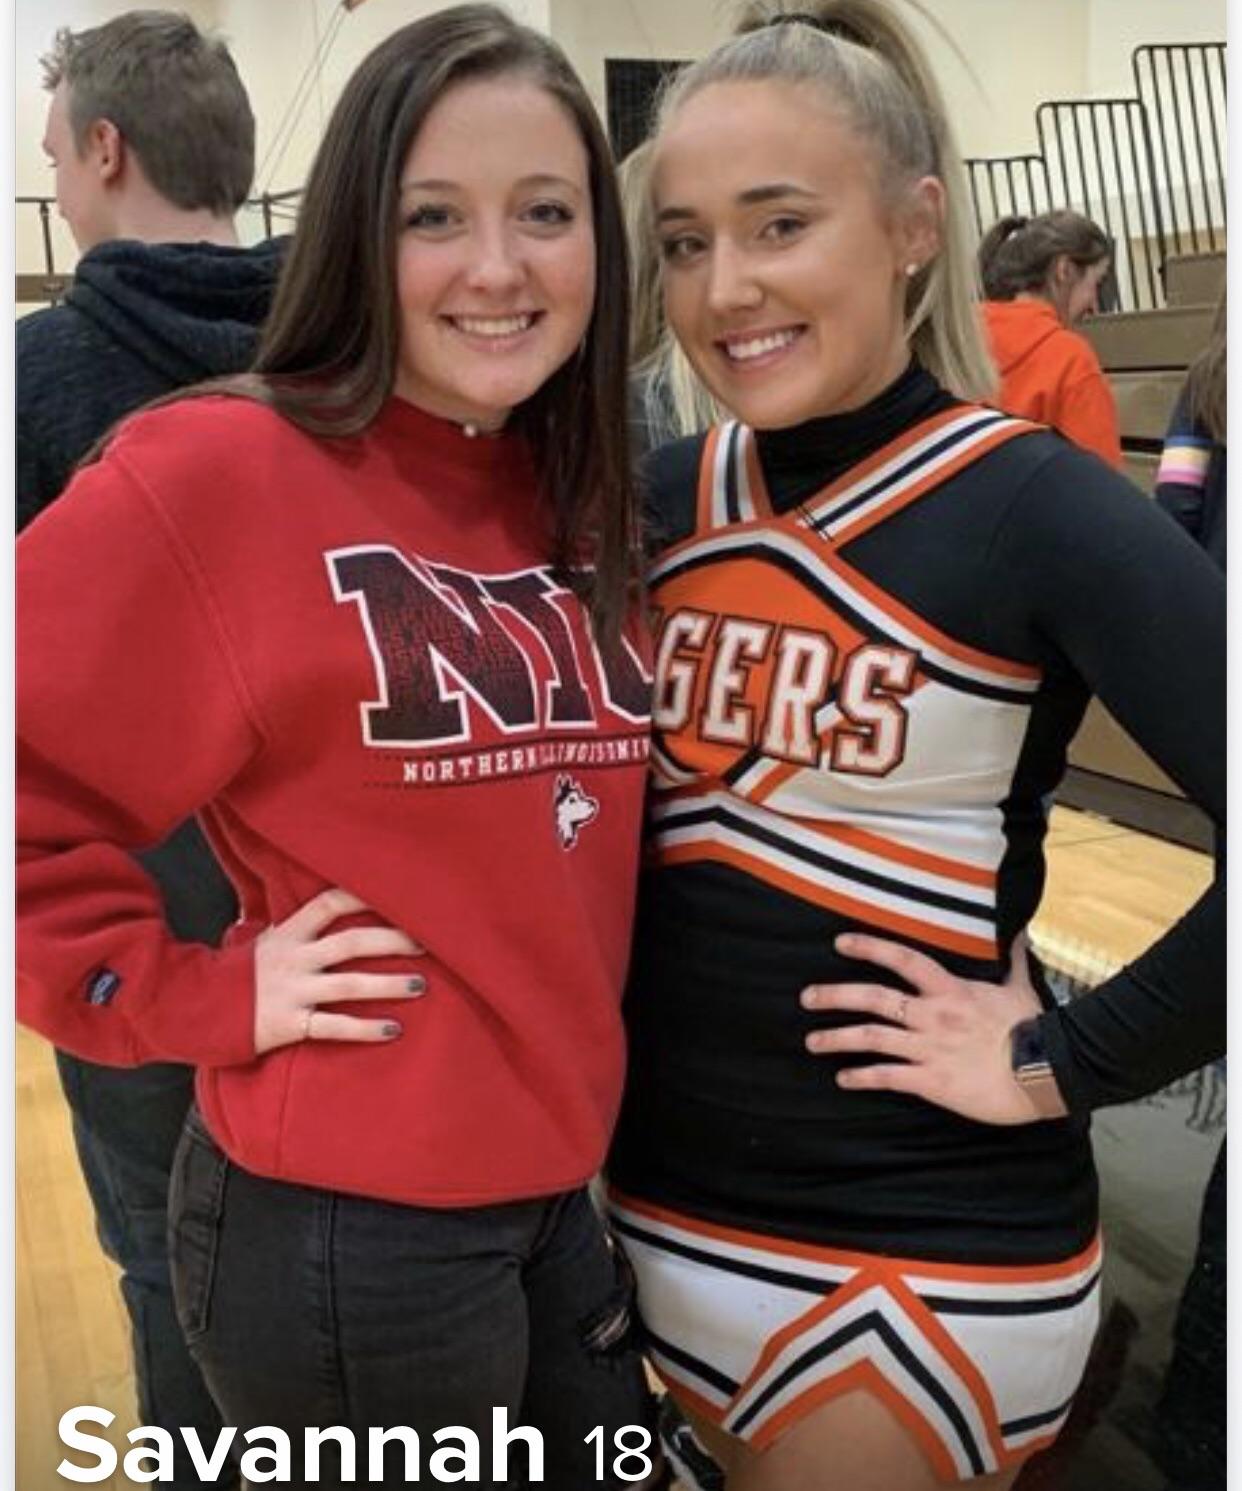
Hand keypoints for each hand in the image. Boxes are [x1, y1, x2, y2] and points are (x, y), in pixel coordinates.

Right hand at [253, 888, 425, 1054]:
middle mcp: (293, 959)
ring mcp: (292, 992)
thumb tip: (326, 908)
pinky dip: (366, 1028)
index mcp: (288, 934)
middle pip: (351, 942)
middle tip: (427, 942)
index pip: (329, 905)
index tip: (397, 896)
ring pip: (350, 984)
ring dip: (389, 984)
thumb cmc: (238, 975)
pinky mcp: (290, 1024)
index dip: (363, 897)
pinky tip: (393, 1029)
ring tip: (421, 984)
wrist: (196, 1008)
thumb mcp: (262, 942)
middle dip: (392, 941)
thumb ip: (294, 929)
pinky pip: (335, 1026)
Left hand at [800, 931, 1066, 1124]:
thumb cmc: (1035, 1031)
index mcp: (951, 990)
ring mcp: (929, 1048)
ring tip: (812, 1041)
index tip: (841, 942)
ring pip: (871, 1038)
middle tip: (806, 997)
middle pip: (873, 998)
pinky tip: (843, 1079)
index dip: (869, 947)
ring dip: (837, 1039)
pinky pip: (888, 1077)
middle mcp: (933, 1015)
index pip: (903, 959)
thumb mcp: (1022, 989)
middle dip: (835, 996)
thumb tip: (1018, 932)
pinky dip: (861, 1077)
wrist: (1046, 1073)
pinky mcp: (931, 1081)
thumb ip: (1012, 961)